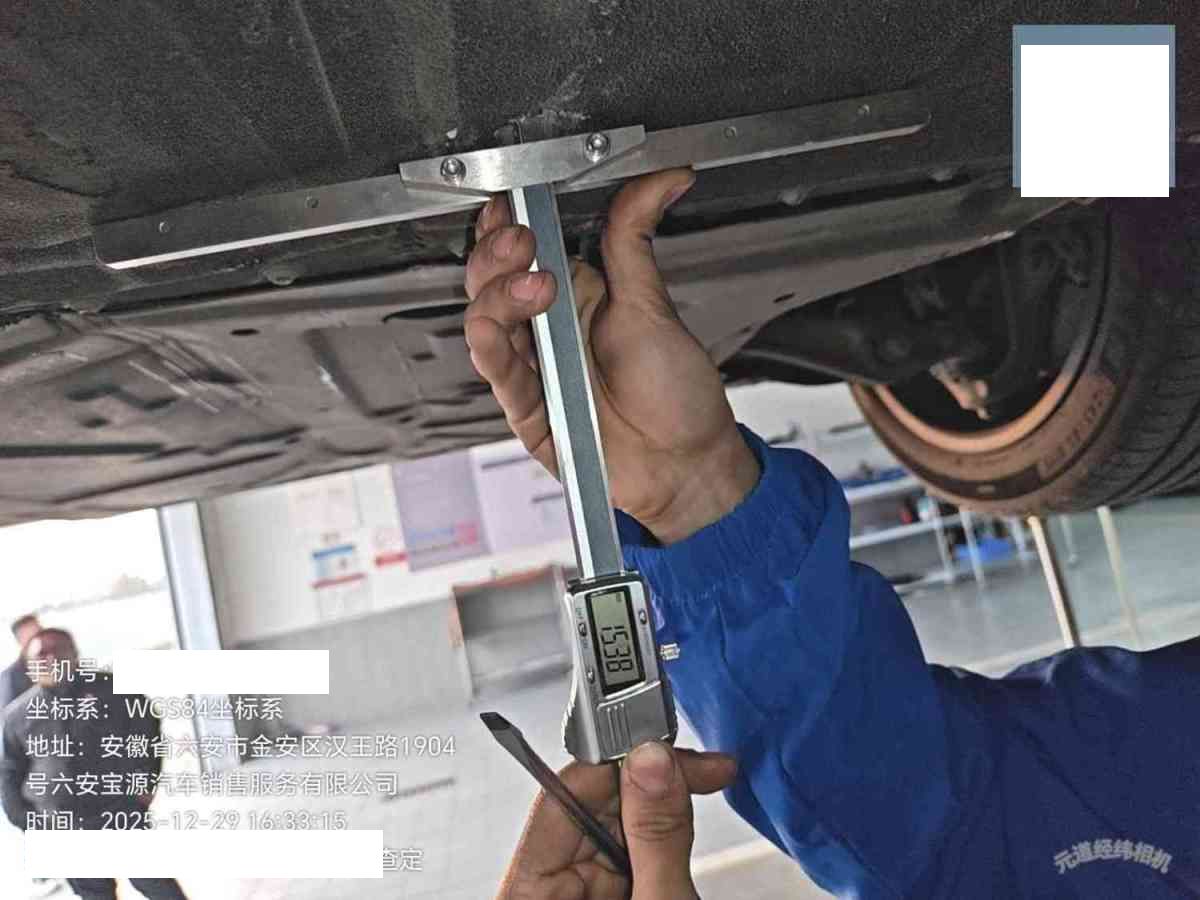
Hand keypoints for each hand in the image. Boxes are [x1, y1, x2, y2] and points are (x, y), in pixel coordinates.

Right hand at [464, 170, 759, 543]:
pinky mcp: (526, 408)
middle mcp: (548, 329)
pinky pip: (496, 372)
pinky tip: (495, 328)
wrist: (687, 466)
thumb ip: (635, 238)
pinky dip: (490, 346)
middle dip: (497, 254)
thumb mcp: (654, 304)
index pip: (520, 250)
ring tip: (533, 285)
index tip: (512, 207)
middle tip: (523, 242)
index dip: (506, 227)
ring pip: (486, 321)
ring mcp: (535, 368)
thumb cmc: (676, 395)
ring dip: (497, 295)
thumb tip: (661, 178)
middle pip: (492, 280)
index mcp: (575, 296)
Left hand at [498, 742, 735, 899]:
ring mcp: (581, 894)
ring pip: (620, 824)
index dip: (614, 759)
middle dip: (649, 779)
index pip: (561, 797)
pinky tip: (686, 819)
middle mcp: (548, 891)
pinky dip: (663, 835)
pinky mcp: (613, 897)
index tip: (661, 739)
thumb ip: (656, 837)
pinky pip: (633, 852)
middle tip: (702, 765)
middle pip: (594, 806)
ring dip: (663, 805)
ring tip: (704, 784)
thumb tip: (653, 762)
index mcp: (529, 895)